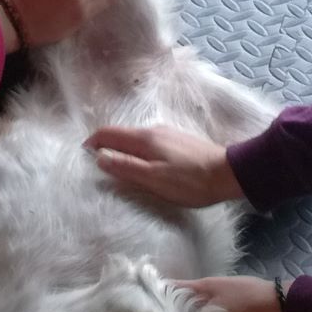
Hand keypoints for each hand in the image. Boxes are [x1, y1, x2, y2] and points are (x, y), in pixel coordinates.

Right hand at [86, 124, 242, 206]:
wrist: (229, 174)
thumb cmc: (190, 180)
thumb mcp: (153, 178)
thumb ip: (126, 167)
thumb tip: (99, 158)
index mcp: (144, 139)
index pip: (108, 133)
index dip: (92, 143)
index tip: (82, 156)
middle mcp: (154, 131)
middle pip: (121, 135)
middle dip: (106, 147)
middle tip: (98, 166)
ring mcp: (168, 135)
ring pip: (136, 140)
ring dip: (123, 151)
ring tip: (120, 169)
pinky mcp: (179, 143)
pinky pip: (150, 145)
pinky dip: (139, 153)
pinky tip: (145, 167)